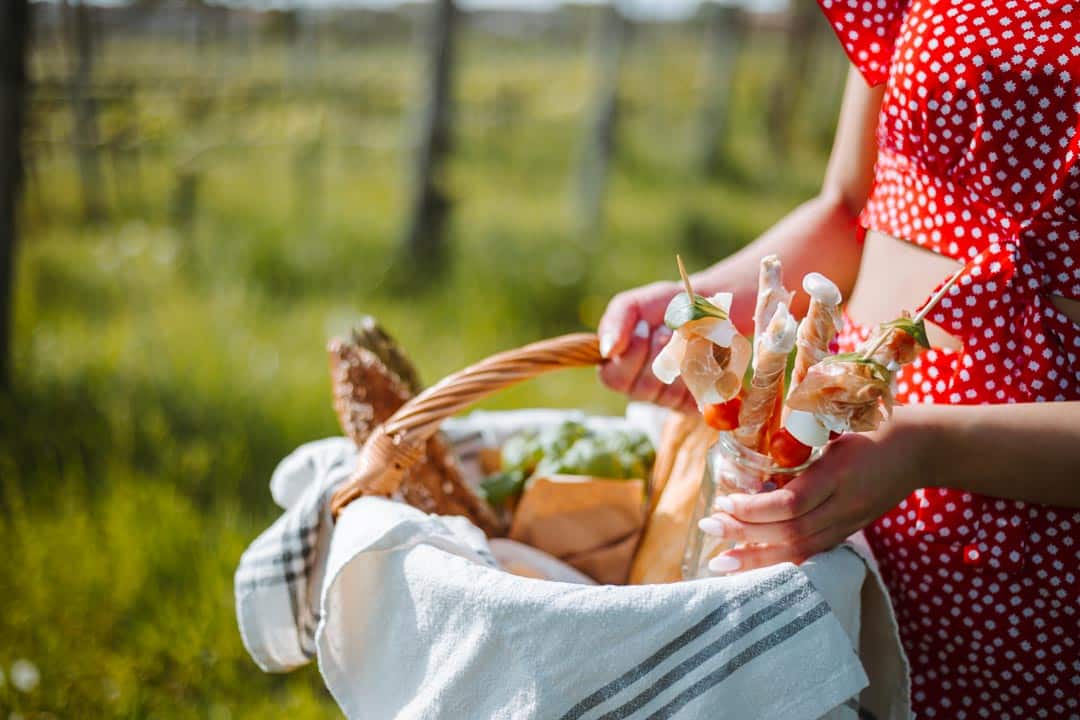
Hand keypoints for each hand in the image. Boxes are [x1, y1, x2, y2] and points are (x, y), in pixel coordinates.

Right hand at [597, 281, 696, 413]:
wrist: (713, 309)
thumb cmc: (668, 306)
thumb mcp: (638, 303)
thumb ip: (616, 320)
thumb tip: (607, 350)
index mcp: (619, 367)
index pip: (612, 379)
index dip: (631, 355)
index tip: (645, 326)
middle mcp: (639, 388)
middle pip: (641, 389)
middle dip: (658, 353)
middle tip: (668, 329)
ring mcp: (667, 399)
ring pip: (669, 393)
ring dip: (681, 358)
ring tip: (687, 336)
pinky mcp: (694, 403)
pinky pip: (695, 396)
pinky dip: (700, 368)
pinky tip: (702, 353)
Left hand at [698, 427, 929, 573]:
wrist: (921, 447)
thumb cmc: (873, 426)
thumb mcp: (835, 426)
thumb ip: (798, 441)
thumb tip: (747, 448)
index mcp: (838, 474)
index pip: (792, 503)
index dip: (755, 509)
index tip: (724, 501)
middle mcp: (844, 506)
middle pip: (791, 533)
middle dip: (745, 534)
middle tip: (709, 527)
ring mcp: (848, 523)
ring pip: (801, 550)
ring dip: (757, 557)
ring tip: (721, 560)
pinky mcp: (848, 530)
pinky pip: (811, 553)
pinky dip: (779, 560)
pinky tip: (752, 565)